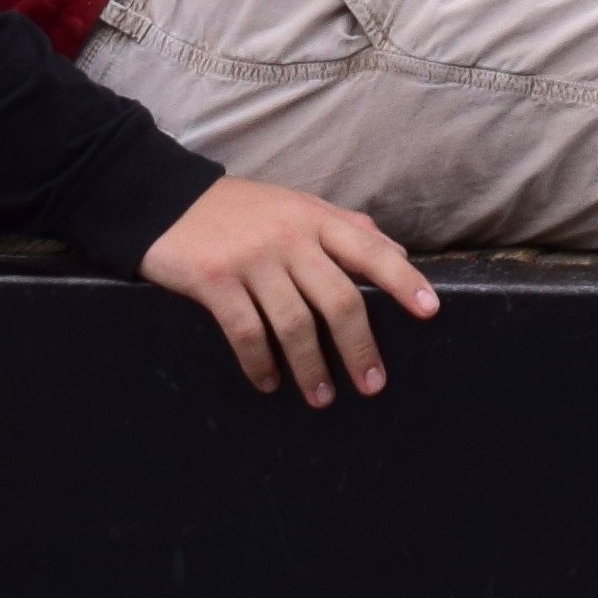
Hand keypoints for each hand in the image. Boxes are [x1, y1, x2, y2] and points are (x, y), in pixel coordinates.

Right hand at [138, 174, 439, 405]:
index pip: (371, 250)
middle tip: (372, 384)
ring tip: (321, 397)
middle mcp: (290, 237)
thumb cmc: (241, 210)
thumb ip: (344, 228)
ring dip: (311, 366)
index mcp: (316, 219)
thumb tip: (396, 253)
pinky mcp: (214, 280)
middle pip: (339, 298)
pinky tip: (268, 383)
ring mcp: (252, 259)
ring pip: (295, 322)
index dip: (403, 281)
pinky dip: (260, 363)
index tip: (430, 312)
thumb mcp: (296, 206)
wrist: (167, 200)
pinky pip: (246, 331)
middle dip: (359, 346)